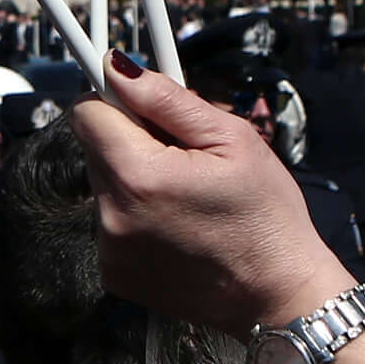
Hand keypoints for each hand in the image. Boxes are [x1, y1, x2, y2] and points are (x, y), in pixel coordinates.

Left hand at [68, 61, 353, 332]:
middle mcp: (112, 215)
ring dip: (135, 178)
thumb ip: (167, 100)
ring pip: (105, 185)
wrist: (277, 296)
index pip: (87, 112)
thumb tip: (117, 67)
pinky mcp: (114, 274)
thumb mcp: (231, 139)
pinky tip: (178, 226)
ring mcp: (110, 250)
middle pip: (96, 148)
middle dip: (133, 140)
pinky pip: (112, 223)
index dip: (117, 101)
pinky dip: (137, 216)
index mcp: (138, 175)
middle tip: (185, 156)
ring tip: (187, 196)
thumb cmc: (266, 215)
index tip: (146, 108)